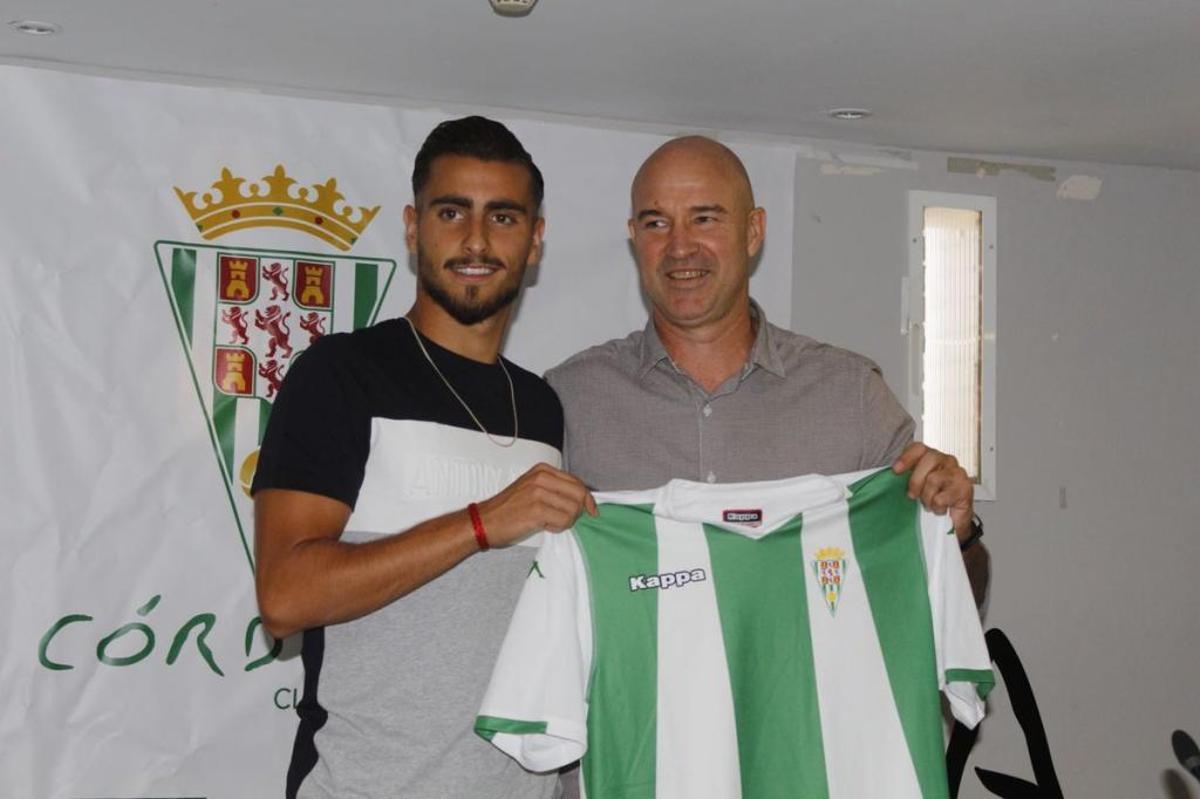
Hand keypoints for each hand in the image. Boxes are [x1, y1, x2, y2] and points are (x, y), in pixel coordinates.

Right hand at [475, 463, 597, 547]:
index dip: (587, 499)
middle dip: (579, 511)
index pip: (577, 482)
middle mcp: (541, 477)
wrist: (485, 521)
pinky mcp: (537, 510)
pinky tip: (545, 527)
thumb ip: (555, 489)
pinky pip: (564, 521)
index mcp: (542, 470)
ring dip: (566, 521)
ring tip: (550, 523)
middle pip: (579, 494)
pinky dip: (559, 527)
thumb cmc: (509, 508)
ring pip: (574, 509)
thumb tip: (583, 500)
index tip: (590, 511)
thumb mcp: (532, 488)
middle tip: (565, 520)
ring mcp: (539, 492)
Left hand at [892, 442, 973, 539]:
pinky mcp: (965, 488)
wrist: (954, 520)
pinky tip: (940, 508)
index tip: (896, 470)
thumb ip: (907, 477)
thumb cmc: (934, 500)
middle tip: (913, 495)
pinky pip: (942, 497)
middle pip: (929, 459)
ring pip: (934, 479)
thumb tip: (890, 476)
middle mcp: (946, 461)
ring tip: (930, 503)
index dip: (906, 457)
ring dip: (927, 497)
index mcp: (932, 457)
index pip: (919, 448)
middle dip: (916, 480)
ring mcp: (957, 473)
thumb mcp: (917, 486)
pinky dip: (937, 507)